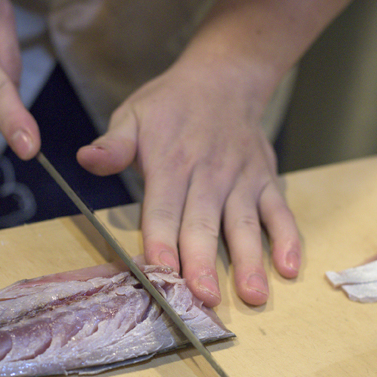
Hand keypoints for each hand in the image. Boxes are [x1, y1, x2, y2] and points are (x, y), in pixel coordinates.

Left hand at [78, 60, 300, 306]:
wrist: (224, 77)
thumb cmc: (170, 105)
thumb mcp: (133, 115)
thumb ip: (114, 144)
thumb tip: (87, 159)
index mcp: (171, 163)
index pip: (164, 208)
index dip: (161, 240)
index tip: (161, 272)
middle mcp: (209, 175)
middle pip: (205, 223)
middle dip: (204, 262)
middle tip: (206, 299)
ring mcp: (241, 179)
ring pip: (245, 224)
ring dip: (250, 261)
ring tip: (253, 296)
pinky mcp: (266, 181)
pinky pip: (280, 212)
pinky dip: (288, 239)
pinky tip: (289, 268)